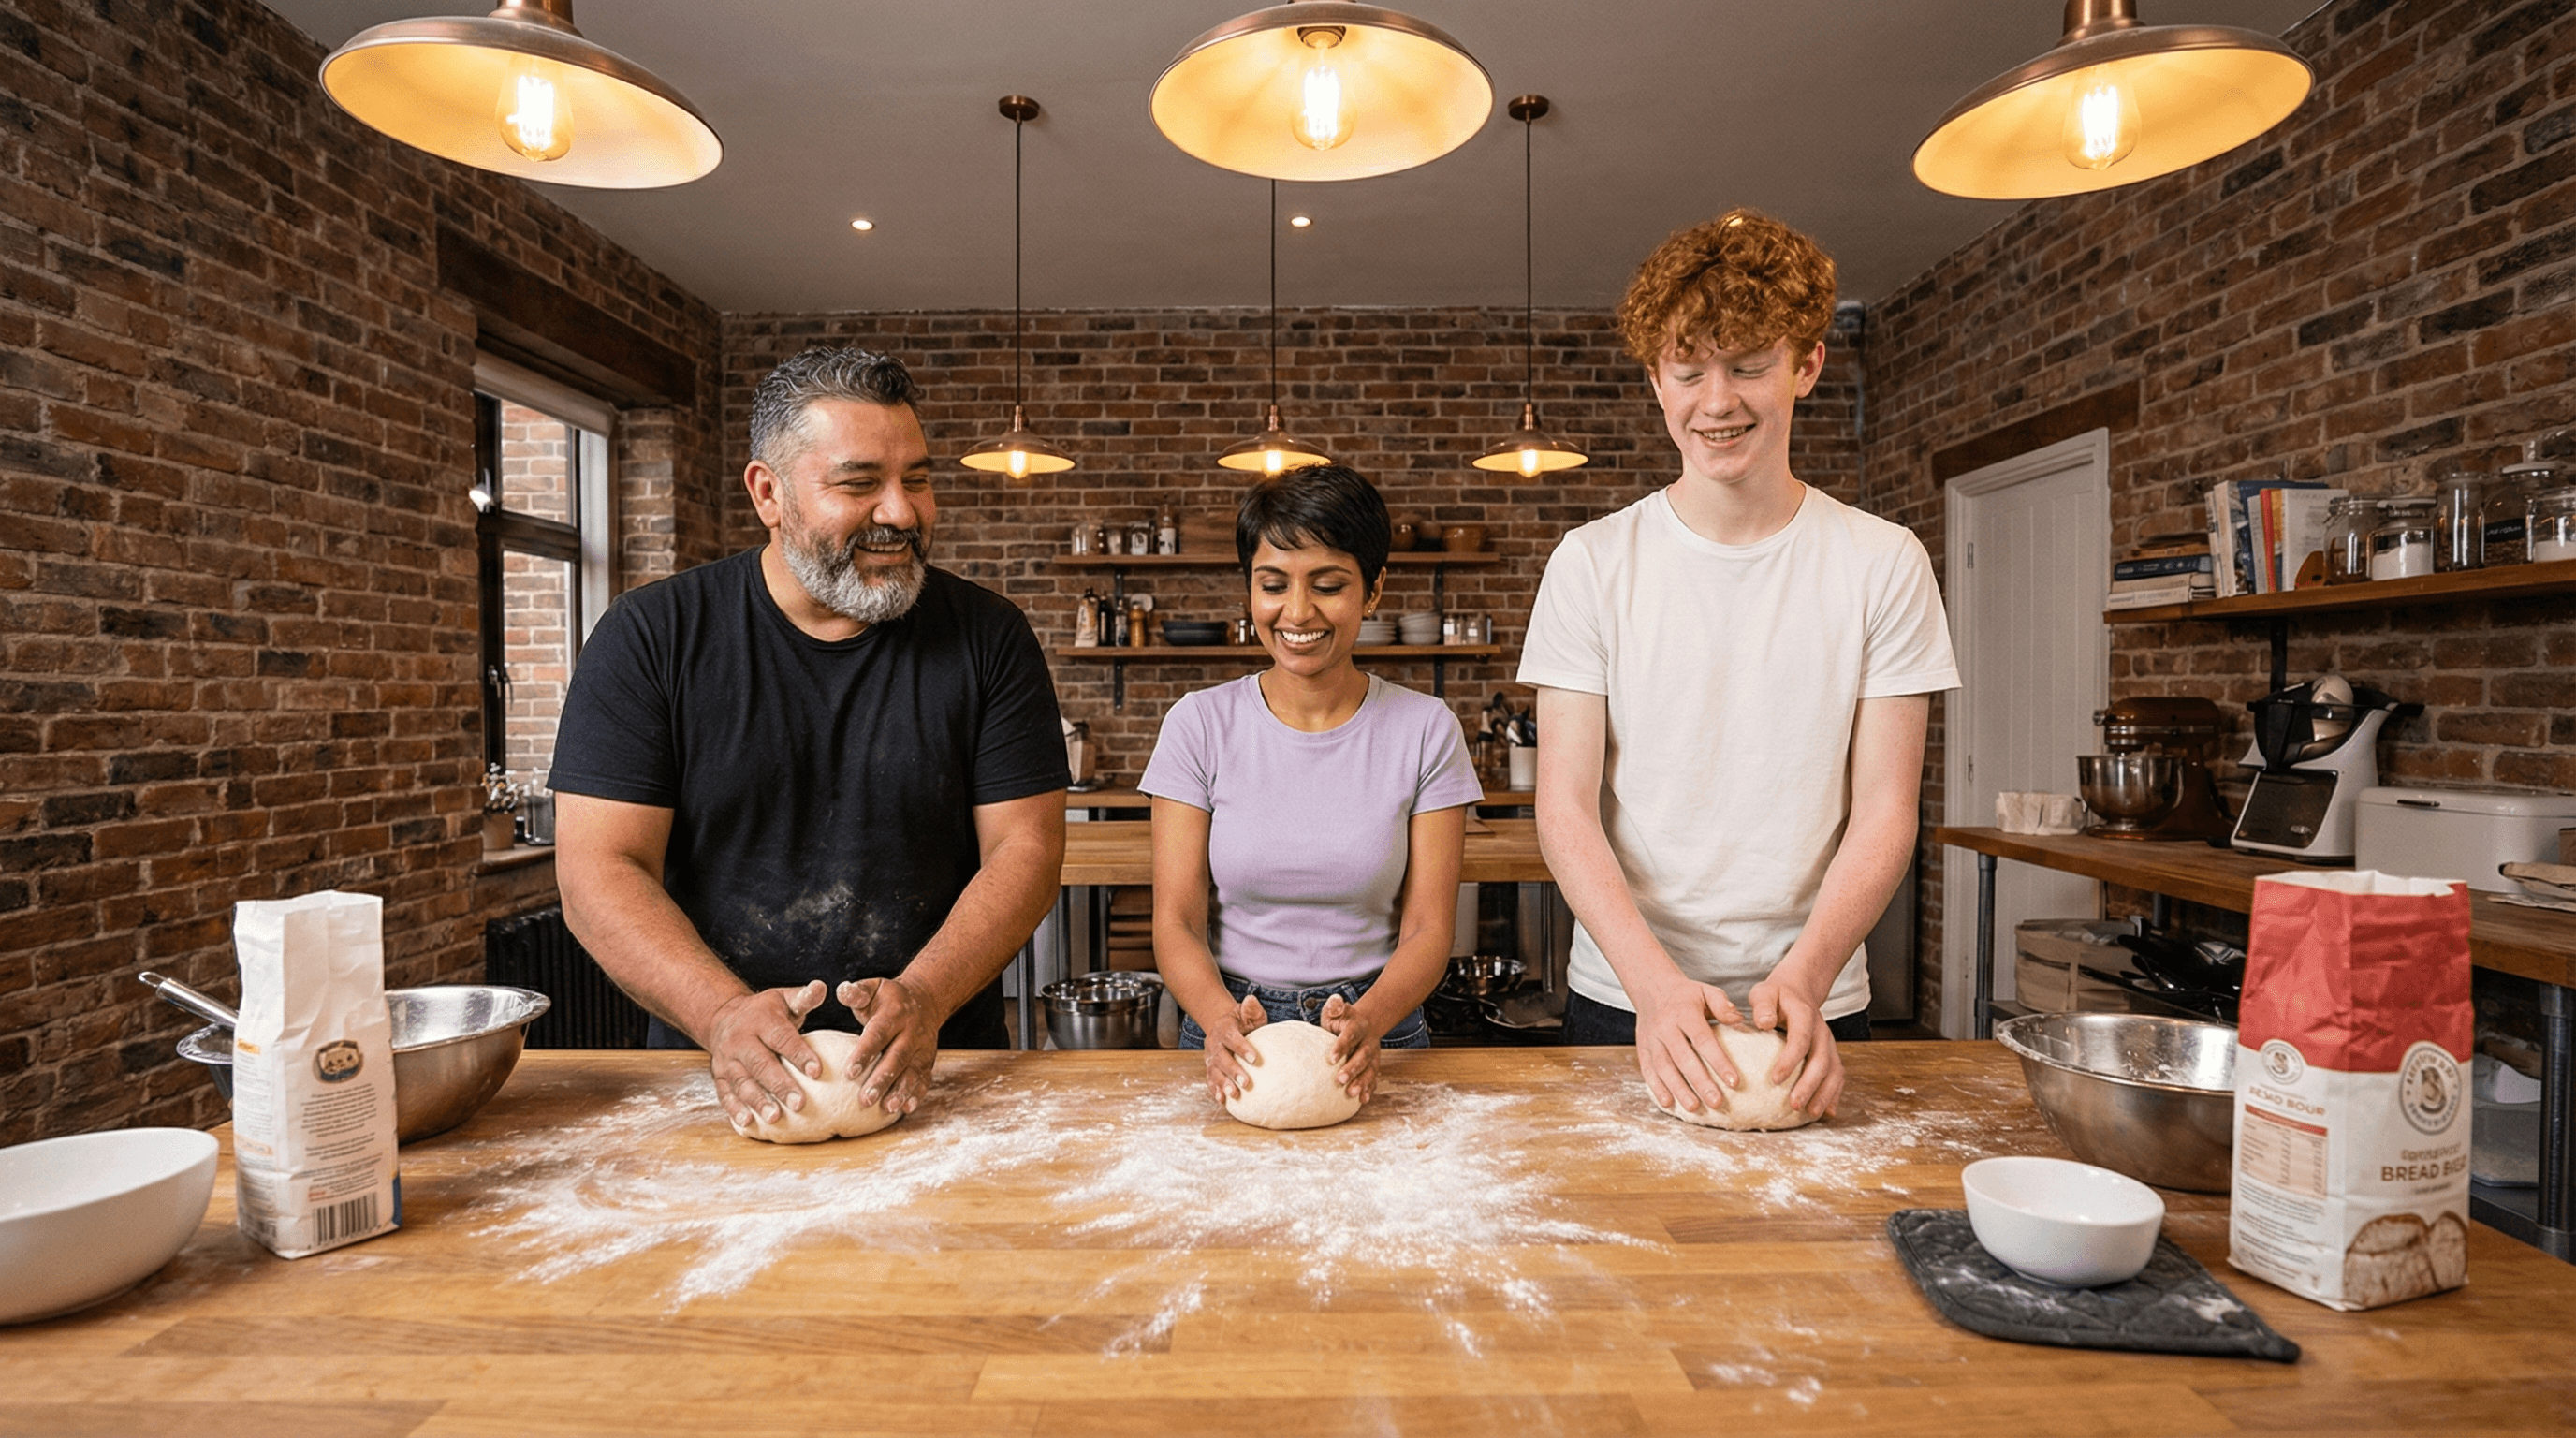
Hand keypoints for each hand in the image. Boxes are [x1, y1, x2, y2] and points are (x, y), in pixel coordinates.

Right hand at [705, 980, 826, 1126]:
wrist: (723, 1017)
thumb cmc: (764, 1012)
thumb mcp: (782, 999)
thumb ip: (803, 998)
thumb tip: (822, 987)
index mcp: (760, 1021)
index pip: (781, 1038)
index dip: (798, 1054)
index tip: (817, 1071)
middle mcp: (740, 1041)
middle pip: (761, 1064)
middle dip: (780, 1085)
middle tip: (800, 1103)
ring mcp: (727, 1061)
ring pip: (742, 1083)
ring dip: (758, 1101)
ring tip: (775, 1117)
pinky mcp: (719, 1076)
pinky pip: (725, 1094)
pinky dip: (735, 1109)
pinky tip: (747, 1122)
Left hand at [834, 976, 939, 1115]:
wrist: (925, 1000)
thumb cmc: (889, 998)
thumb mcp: (873, 988)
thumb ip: (856, 992)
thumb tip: (841, 990)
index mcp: (894, 1014)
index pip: (878, 1035)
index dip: (864, 1054)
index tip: (848, 1073)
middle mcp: (911, 1032)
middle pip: (897, 1058)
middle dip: (882, 1079)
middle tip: (865, 1100)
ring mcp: (923, 1048)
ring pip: (913, 1071)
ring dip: (901, 1091)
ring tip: (887, 1108)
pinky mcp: (929, 1060)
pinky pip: (925, 1078)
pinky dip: (917, 1094)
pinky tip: (907, 1109)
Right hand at [1197, 993, 1266, 1105]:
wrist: (1224, 1026)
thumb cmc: (1243, 1020)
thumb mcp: (1248, 1012)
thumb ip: (1251, 1008)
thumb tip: (1251, 999)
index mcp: (1224, 1028)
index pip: (1232, 1037)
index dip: (1242, 1047)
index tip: (1255, 1059)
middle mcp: (1214, 1043)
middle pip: (1221, 1057)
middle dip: (1233, 1070)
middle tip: (1246, 1082)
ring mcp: (1210, 1057)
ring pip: (1214, 1071)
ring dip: (1223, 1083)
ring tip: (1234, 1094)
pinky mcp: (1210, 1068)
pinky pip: (1210, 1080)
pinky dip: (1214, 1090)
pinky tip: (1222, 1100)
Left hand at [1317, 993, 1385, 1101]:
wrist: (1364, 1023)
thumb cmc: (1343, 1019)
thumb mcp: (1337, 1009)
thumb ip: (1335, 1005)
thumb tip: (1335, 1002)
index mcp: (1357, 1027)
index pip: (1350, 1035)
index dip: (1341, 1046)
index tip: (1331, 1058)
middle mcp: (1368, 1042)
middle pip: (1362, 1055)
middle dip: (1352, 1068)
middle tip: (1340, 1080)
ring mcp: (1372, 1055)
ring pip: (1370, 1069)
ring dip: (1362, 1082)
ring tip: (1351, 1094)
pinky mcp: (1373, 1065)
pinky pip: (1373, 1078)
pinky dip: (1369, 1088)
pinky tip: (1362, 1100)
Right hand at [1630, 976, 1743, 1115]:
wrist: (1651, 988)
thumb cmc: (1686, 995)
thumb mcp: (1706, 991)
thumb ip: (1722, 1005)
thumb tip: (1739, 1020)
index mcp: (1684, 1013)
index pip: (1703, 1040)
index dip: (1719, 1061)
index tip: (1734, 1081)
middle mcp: (1665, 1027)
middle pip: (1683, 1058)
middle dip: (1700, 1082)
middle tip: (1717, 1102)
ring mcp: (1651, 1039)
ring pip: (1664, 1067)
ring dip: (1678, 1089)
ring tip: (1694, 1107)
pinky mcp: (1642, 1049)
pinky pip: (1647, 1070)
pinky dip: (1656, 1088)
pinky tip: (1668, 1103)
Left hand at [1748, 974, 1845, 1117]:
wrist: (1799, 990)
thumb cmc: (1776, 995)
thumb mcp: (1765, 992)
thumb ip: (1763, 1005)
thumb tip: (1764, 1022)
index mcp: (1804, 1015)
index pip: (1800, 1039)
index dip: (1790, 1060)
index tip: (1775, 1079)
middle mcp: (1821, 1031)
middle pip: (1821, 1060)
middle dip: (1809, 1084)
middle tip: (1794, 1104)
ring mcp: (1829, 1043)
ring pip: (1834, 1070)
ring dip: (1825, 1093)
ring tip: (1811, 1112)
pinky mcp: (1831, 1053)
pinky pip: (1837, 1075)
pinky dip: (1834, 1094)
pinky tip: (1827, 1111)